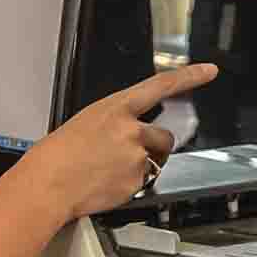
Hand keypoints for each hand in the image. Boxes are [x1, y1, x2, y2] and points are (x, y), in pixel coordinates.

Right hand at [7, 64, 216, 225]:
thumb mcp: (85, 123)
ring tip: (109, 171)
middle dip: (156, 146)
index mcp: (116, 108)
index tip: (209, 71)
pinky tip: (107, 184)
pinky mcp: (137, 183)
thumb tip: (126, 135)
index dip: (189, 77)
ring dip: (141, 166)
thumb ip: (113, 124)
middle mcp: (131, 130)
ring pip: (154, 162)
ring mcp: (136, 157)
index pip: (161, 86)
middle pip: (164, 136)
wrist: (47, 184)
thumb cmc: (56, 155)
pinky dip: (129, 185)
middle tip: (130, 155)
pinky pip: (143, 184)